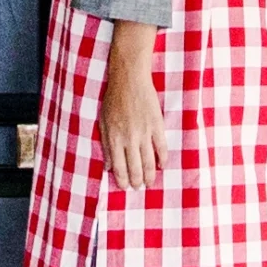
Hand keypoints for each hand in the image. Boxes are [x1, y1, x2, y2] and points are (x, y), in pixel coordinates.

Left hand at [98, 20, 169, 190]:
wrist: (129, 79)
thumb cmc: (114, 99)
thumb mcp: (103, 122)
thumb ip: (106, 145)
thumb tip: (107, 166)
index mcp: (114, 138)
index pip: (119, 167)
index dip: (122, 180)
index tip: (125, 187)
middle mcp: (129, 138)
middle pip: (135, 168)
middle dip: (137, 181)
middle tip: (139, 188)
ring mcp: (144, 132)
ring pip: (149, 162)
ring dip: (150, 175)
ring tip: (150, 183)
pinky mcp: (157, 125)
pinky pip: (162, 148)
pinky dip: (162, 159)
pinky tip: (162, 165)